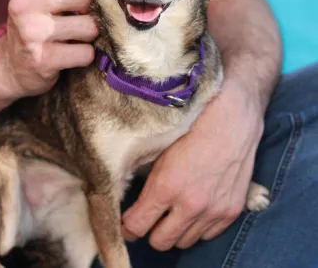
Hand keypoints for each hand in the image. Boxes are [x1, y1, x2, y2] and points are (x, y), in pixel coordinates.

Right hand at [0, 0, 97, 96]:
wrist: (10, 66)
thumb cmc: (36, 24)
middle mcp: (24, 4)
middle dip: (93, 7)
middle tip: (85, 15)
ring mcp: (32, 32)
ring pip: (90, 26)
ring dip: (91, 34)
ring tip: (77, 36)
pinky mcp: (43, 60)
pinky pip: (86, 53)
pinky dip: (86, 55)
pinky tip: (72, 54)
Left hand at [122, 80, 263, 250]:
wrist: (233, 118)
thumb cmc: (193, 127)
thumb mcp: (162, 151)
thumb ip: (149, 182)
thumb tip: (135, 202)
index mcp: (166, 186)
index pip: (136, 227)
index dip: (128, 227)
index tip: (128, 222)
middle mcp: (190, 204)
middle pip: (160, 242)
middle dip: (151, 231)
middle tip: (150, 218)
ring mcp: (213, 210)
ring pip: (184, 242)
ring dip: (176, 230)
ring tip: (175, 210)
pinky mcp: (231, 211)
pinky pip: (207, 235)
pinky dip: (198, 227)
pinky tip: (196, 207)